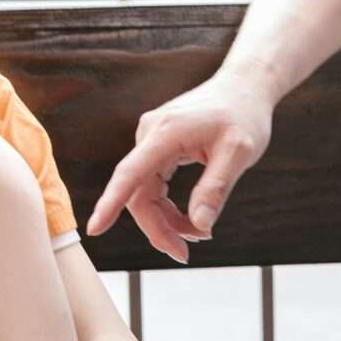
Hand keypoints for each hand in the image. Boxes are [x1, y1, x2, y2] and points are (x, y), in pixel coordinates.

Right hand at [86, 68, 274, 262]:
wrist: (244, 87)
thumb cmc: (244, 115)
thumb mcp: (239, 153)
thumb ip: (216, 188)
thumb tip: (200, 226)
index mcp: (165, 133)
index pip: (130, 174)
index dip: (111, 204)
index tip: (95, 229)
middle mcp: (150, 134)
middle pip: (138, 193)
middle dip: (158, 228)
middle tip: (185, 253)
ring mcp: (151, 140)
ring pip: (144, 192)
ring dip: (165, 220)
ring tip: (198, 234)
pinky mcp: (157, 146)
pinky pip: (152, 184)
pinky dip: (168, 206)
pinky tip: (190, 219)